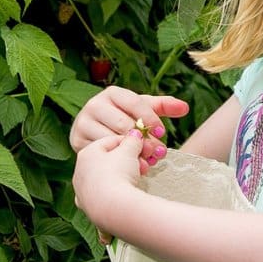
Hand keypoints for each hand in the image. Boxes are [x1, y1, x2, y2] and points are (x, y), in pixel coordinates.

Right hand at [70, 86, 188, 164]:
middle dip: (143, 140)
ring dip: (131, 153)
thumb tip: (184, 108)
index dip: (150, 118)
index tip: (162, 134)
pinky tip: (131, 167)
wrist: (94, 130)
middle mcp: (94, 105)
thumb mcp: (141, 109)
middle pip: (123, 123)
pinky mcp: (77, 140)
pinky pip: (101, 152)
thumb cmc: (123, 117)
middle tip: (158, 153)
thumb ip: (163, 107)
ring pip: (111, 140)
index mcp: (112, 93)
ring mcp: (83, 122)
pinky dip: (117, 162)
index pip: (135, 103)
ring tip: (148, 162)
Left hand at [73, 131, 145, 234]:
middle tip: (143, 164)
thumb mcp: (129, 151)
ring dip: (122, 177)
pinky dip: (114, 194)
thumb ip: (132, 141)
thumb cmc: (118, 174)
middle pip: (108, 161)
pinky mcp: (88, 207)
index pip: (111, 142)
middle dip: (128, 161)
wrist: (114, 207)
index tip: (143, 147)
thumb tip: (135, 136)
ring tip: (138, 178)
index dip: (130, 143)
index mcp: (86, 153)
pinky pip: (103, 196)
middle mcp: (80, 172)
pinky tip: (124, 194)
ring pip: (105, 179)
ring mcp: (82, 191)